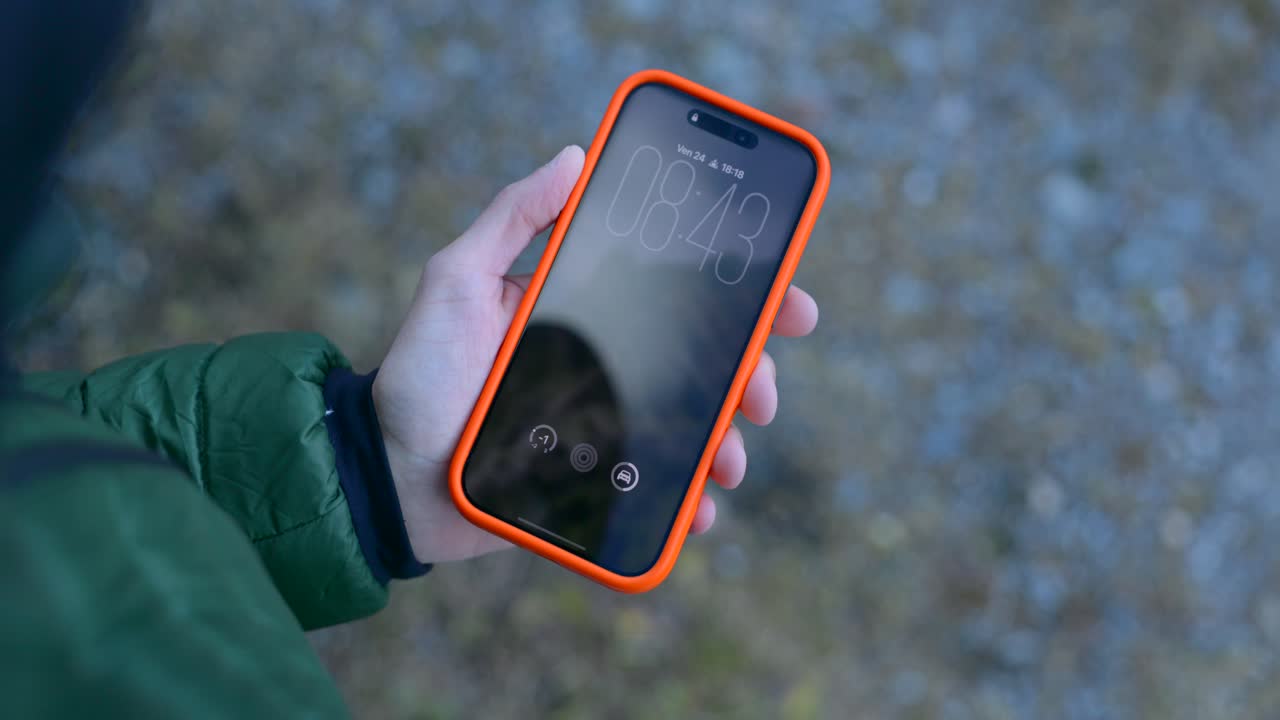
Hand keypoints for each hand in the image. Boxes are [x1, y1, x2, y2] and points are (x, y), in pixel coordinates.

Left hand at [373, 146, 819, 563]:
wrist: (387, 475)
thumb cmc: (419, 372)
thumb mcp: (456, 280)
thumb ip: (511, 218)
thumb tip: (573, 155)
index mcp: (584, 315)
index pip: (675, 299)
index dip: (741, 297)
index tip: (788, 304)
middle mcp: (602, 367)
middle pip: (699, 365)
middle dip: (749, 375)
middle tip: (762, 395)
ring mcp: (602, 428)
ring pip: (688, 430)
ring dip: (723, 443)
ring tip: (727, 461)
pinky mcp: (592, 485)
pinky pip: (653, 492)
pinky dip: (687, 504)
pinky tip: (699, 511)